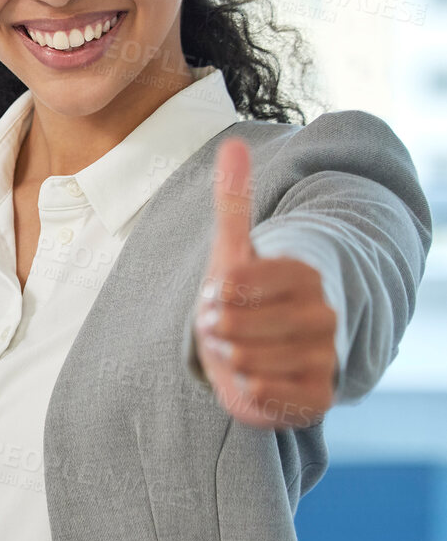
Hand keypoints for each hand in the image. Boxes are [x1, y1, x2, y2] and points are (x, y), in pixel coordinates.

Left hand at [193, 138, 338, 430]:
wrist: (257, 351)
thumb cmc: (240, 299)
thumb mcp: (231, 249)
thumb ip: (233, 199)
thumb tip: (233, 143)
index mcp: (304, 274)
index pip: (237, 283)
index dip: (215, 293)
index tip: (218, 294)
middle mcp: (324, 313)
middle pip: (238, 324)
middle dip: (215, 326)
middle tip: (222, 326)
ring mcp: (326, 355)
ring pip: (250, 360)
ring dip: (228, 355)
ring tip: (235, 349)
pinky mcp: (320, 396)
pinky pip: (267, 395)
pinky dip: (248, 388)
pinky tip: (252, 377)